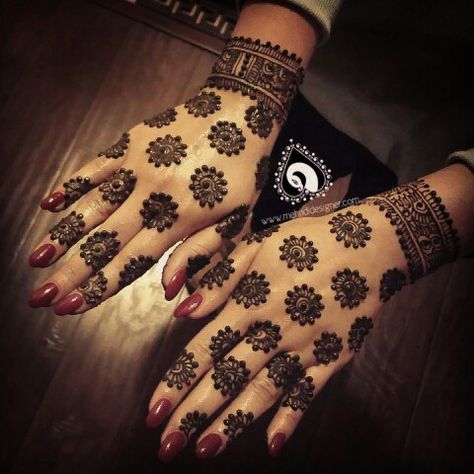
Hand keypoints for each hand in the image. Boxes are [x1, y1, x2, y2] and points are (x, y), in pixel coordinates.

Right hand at [28, 88, 276, 313]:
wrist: (240, 111)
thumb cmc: (244, 171)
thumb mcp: (237, 219)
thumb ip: (202, 254)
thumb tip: (170, 292)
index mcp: (181, 218)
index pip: (132, 261)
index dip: (99, 287)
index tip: (69, 307)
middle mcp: (153, 195)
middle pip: (105, 241)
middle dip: (71, 272)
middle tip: (40, 297)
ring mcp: (138, 167)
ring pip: (93, 207)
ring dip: (63, 236)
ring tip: (36, 260)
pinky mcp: (131, 143)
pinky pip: (95, 166)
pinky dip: (72, 184)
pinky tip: (49, 203)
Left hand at [146, 173, 462, 461]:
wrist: (372, 245)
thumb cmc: (310, 241)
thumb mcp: (259, 245)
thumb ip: (221, 279)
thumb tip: (182, 311)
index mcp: (252, 301)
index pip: (204, 349)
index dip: (176, 382)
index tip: (152, 411)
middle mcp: (274, 330)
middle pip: (227, 378)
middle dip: (193, 413)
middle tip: (167, 446)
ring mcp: (305, 347)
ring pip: (263, 392)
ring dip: (232, 423)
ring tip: (205, 450)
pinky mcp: (334, 357)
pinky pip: (308, 393)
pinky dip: (291, 419)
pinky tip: (273, 444)